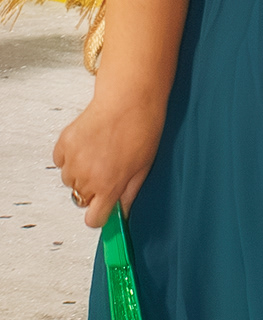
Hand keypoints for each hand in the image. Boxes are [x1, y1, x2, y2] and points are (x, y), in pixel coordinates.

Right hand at [53, 87, 167, 228]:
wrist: (129, 99)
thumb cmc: (142, 128)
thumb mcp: (144, 166)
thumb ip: (129, 193)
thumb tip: (123, 212)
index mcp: (109, 186)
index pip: (94, 220)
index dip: (100, 215)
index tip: (105, 209)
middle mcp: (87, 178)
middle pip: (81, 199)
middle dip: (93, 190)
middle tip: (108, 170)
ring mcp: (72, 162)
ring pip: (70, 181)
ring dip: (81, 173)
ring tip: (100, 153)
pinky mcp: (62, 145)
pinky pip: (61, 162)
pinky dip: (71, 157)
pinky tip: (88, 144)